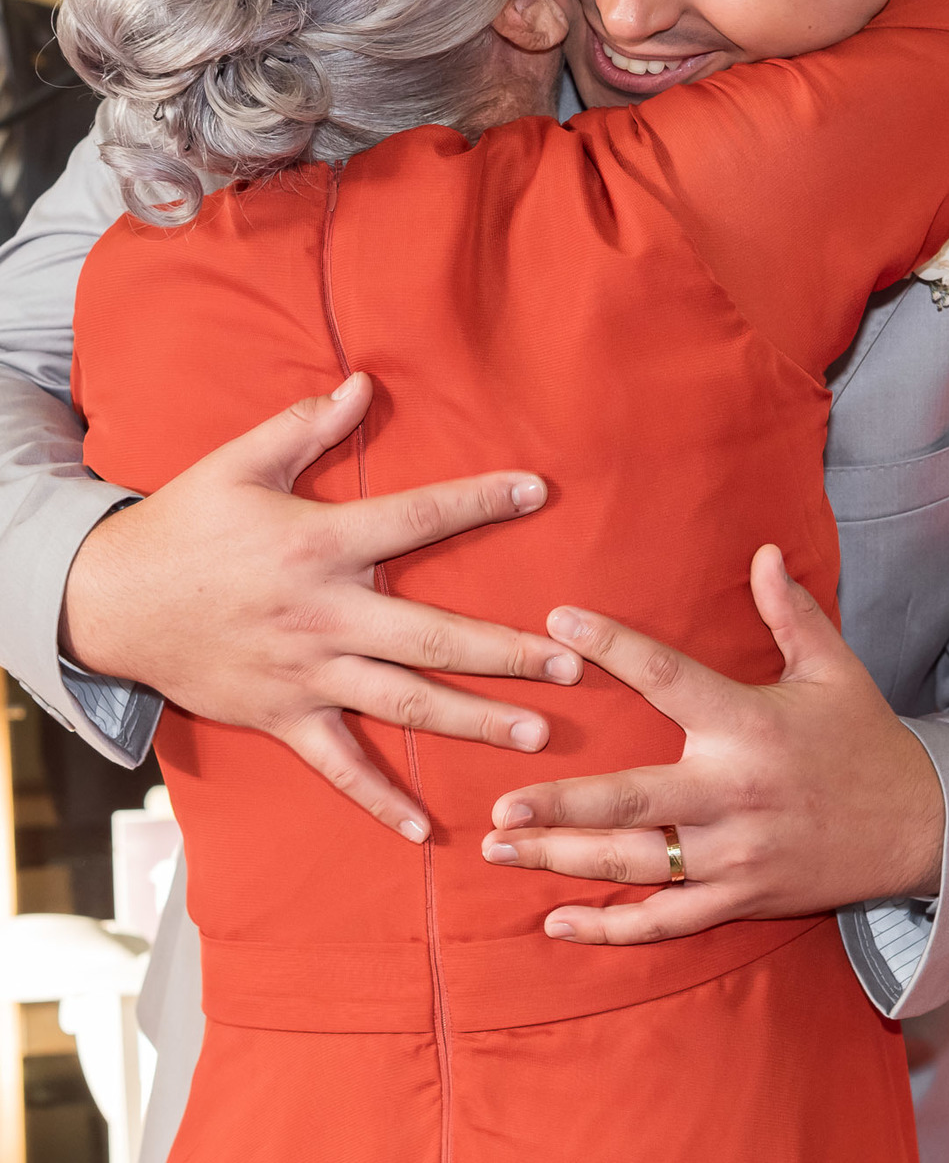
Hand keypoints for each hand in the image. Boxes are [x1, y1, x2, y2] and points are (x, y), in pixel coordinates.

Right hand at [61, 373, 580, 840]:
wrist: (110, 602)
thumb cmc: (183, 524)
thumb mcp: (238, 461)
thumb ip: (306, 425)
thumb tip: (364, 382)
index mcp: (320, 543)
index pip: (417, 518)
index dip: (479, 500)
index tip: (538, 491)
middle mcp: (324, 614)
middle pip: (434, 636)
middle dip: (508, 651)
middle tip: (572, 660)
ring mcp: (306, 673)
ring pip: (405, 703)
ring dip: (475, 721)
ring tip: (538, 736)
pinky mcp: (283, 717)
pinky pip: (339, 768)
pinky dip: (380, 802)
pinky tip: (424, 831)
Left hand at [482, 545, 943, 942]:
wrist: (925, 829)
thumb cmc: (865, 737)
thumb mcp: (834, 668)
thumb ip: (789, 612)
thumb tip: (762, 550)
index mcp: (749, 725)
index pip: (668, 677)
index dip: (612, 646)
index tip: (558, 621)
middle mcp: (735, 794)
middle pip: (633, 802)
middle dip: (562, 805)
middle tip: (502, 802)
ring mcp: (735, 855)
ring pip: (636, 866)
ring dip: (563, 860)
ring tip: (500, 849)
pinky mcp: (741, 899)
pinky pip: (667, 923)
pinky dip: (611, 929)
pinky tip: (557, 923)